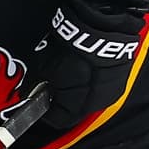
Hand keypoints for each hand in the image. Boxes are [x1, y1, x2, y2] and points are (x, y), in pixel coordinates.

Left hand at [40, 0, 145, 129]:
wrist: (101, 27)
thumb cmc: (72, 48)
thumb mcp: (43, 67)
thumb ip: (36, 84)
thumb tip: (28, 90)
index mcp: (75, 107)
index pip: (57, 120)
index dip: (46, 109)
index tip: (41, 98)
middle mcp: (95, 105)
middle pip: (75, 111)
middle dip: (63, 100)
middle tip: (55, 83)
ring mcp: (110, 93)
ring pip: (90, 100)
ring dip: (80, 91)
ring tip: (73, 71)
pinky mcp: (120, 79)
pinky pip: (103, 87)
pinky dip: (94, 81)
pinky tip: (87, 66)